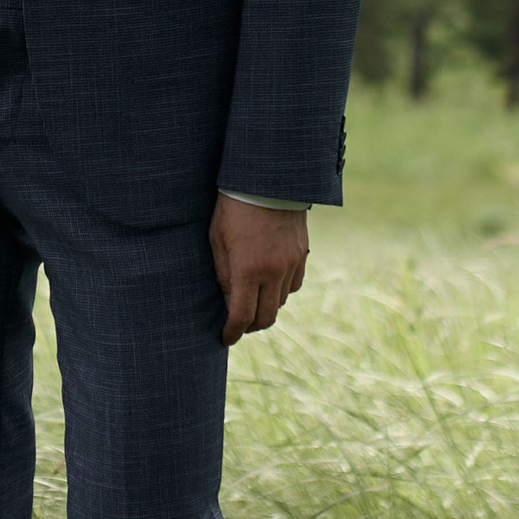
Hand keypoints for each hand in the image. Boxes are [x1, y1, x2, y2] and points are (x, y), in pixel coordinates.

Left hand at [210, 196, 308, 346]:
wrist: (268, 180)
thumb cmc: (233, 207)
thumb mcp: (217, 239)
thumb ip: (223, 273)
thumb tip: (227, 300)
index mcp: (248, 269)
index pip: (242, 316)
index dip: (232, 332)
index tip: (225, 338)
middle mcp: (273, 272)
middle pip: (265, 317)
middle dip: (250, 327)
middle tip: (238, 325)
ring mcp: (291, 264)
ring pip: (280, 302)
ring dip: (266, 308)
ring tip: (252, 302)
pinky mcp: (301, 254)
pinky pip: (293, 285)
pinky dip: (281, 292)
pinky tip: (270, 284)